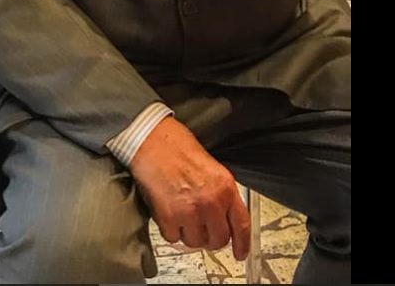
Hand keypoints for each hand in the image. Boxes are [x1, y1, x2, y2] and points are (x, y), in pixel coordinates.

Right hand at [128, 117, 251, 259]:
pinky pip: (173, 238)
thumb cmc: (177, 148)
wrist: (151, 141)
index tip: (240, 253)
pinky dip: (170, 230)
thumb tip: (223, 217)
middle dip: (210, 238)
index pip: (241, 225)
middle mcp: (211, 202)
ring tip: (182, 213)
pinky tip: (168, 212)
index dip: (242, 244)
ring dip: (189, 234)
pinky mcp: (169, 218)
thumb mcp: (212, 168)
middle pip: (218, 240)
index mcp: (225, 187)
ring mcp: (190, 212)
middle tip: (202, 230)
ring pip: (195, 242)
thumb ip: (221, 194)